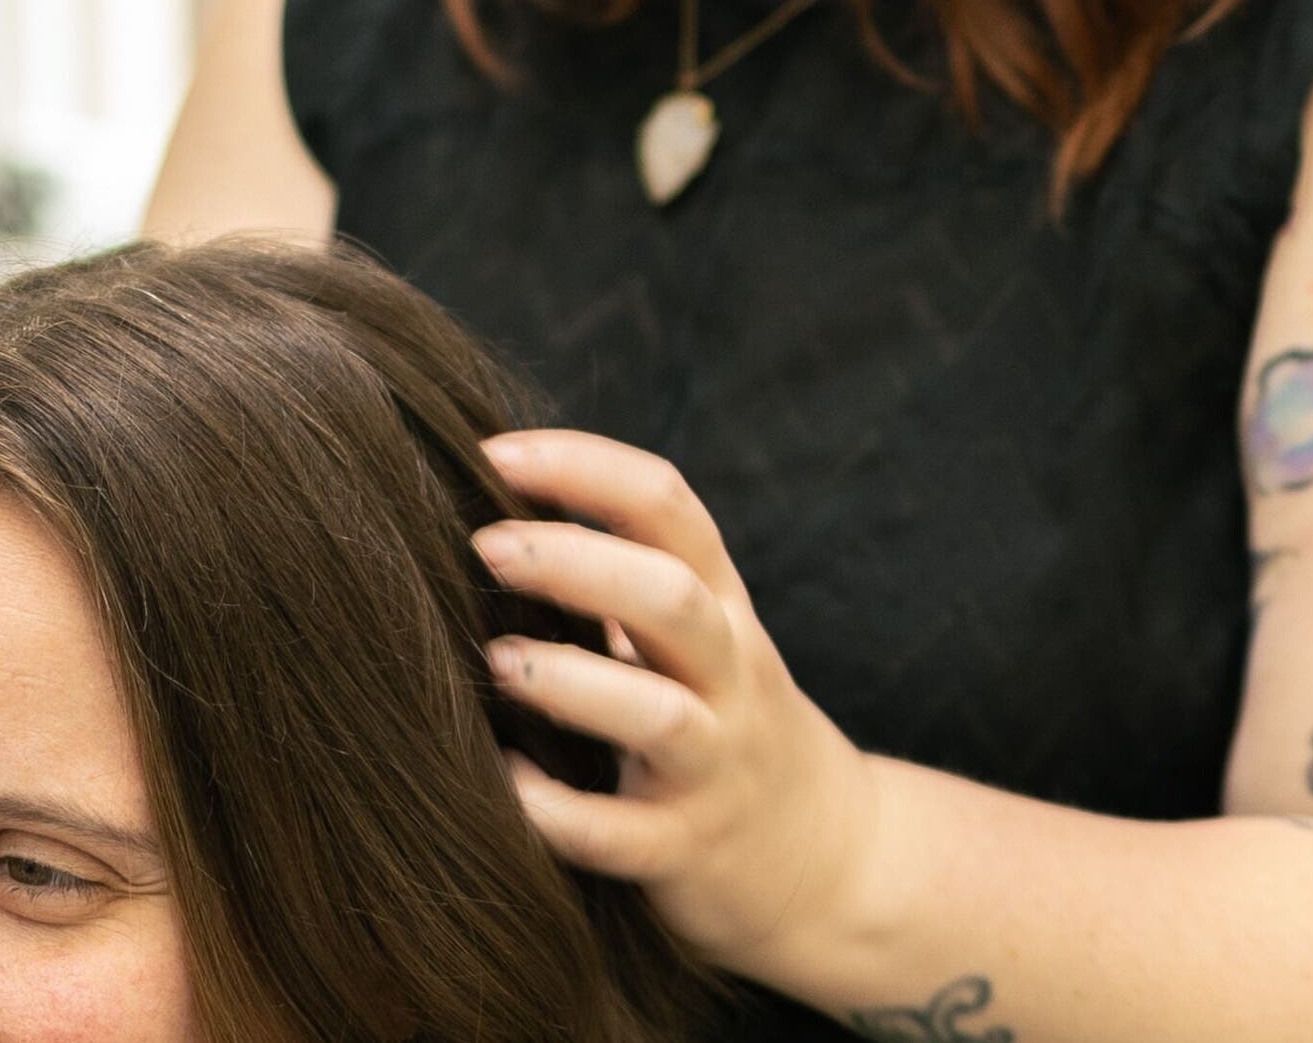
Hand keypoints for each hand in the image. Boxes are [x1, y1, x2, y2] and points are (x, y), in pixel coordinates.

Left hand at [475, 429, 884, 978]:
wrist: (827, 859)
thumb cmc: (721, 717)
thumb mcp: (698, 633)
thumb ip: (620, 573)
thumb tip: (484, 502)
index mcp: (721, 604)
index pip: (667, 505)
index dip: (583, 467)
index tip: (492, 454)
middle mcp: (727, 675)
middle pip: (672, 597)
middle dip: (576, 561)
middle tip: (484, 547)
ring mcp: (714, 765)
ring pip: (658, 715)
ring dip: (571, 683)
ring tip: (494, 662)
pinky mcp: (687, 849)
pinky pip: (623, 836)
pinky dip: (558, 813)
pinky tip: (505, 784)